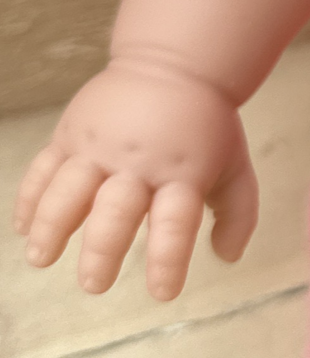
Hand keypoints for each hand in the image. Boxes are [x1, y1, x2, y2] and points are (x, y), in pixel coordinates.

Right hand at [13, 58, 258, 299]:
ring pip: (69, 190)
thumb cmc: (205, 128)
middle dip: (103, 251)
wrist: (175, 63)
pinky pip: (44, 168)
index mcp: (183, 173)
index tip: (163, 293)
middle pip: (117, 211)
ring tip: (41, 259)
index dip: (169, 259)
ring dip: (52, 227)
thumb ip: (237, 213)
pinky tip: (24, 227)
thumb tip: (227, 258)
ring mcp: (101, 146)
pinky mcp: (72, 133)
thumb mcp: (234, 165)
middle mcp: (141, 162)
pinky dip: (31, 198)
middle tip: (95, 284)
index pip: (177, 222)